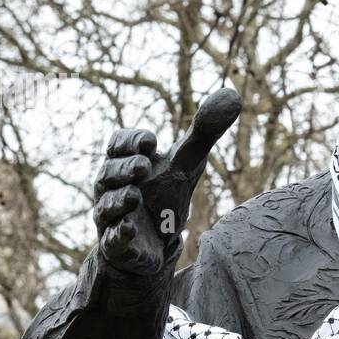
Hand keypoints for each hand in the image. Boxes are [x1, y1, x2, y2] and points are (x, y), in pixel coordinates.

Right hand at [92, 88, 240, 275]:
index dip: (131, 140)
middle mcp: (112, 188)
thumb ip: (205, 131)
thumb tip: (232, 93)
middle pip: (107, 172)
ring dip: (119, 199)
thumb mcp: (188, 161)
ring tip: (136, 194)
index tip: (151, 143)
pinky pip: (112, 239)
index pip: (118, 143)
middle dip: (124, 168)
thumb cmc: (166, 193)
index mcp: (125, 162)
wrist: (157, 241)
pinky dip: (120, 233)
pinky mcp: (117, 245)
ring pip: (106, 206)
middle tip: (143, 167)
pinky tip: (131, 228)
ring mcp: (112, 217)